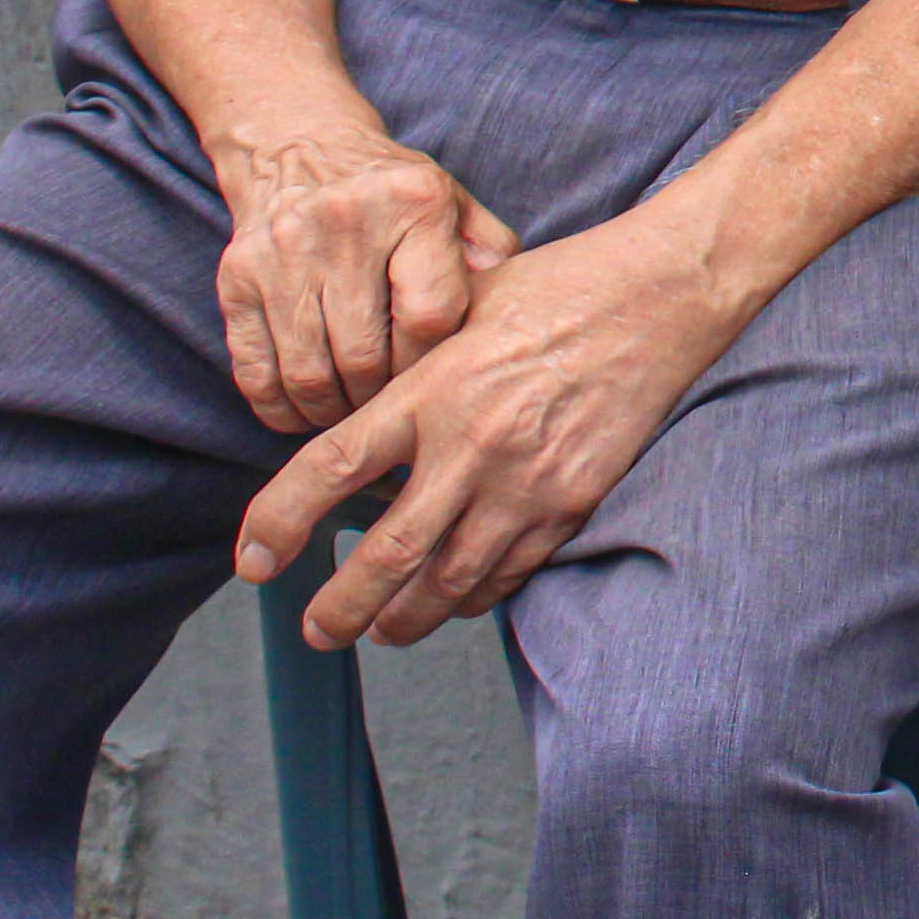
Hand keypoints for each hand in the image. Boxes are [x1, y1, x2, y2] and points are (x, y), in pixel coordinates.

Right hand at [210, 121, 518, 433]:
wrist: (300, 146)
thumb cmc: (395, 195)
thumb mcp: (457, 207)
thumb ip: (490, 261)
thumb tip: (502, 326)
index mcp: (414, 203)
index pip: (429, 316)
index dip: (430, 362)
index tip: (429, 372)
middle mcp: (344, 223)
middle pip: (365, 357)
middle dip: (381, 398)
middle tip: (390, 408)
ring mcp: (282, 252)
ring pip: (307, 374)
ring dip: (332, 412)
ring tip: (352, 412)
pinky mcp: (234, 278)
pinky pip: (255, 371)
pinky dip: (281, 409)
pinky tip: (306, 409)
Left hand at [232, 218, 746, 649]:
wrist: (663, 295)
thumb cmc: (561, 287)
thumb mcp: (463, 306)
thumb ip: (411, 362)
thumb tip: (363, 408)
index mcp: (431, 388)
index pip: (329, 470)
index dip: (278, 525)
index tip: (255, 562)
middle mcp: (471, 444)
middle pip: (385, 556)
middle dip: (340, 608)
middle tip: (317, 630)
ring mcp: (526, 481)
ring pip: (447, 582)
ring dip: (403, 619)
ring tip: (381, 631)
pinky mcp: (573, 501)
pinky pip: (508, 573)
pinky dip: (472, 598)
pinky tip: (455, 599)